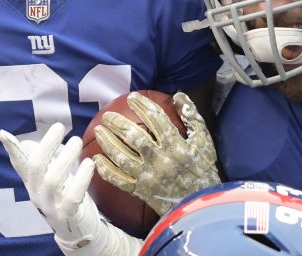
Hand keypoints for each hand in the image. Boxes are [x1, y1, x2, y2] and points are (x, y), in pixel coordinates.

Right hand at [0, 123, 102, 247]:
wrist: (77, 232)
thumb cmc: (64, 198)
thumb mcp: (51, 180)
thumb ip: (45, 162)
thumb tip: (30, 140)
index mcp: (32, 184)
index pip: (19, 165)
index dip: (11, 150)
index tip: (3, 133)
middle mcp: (36, 194)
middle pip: (35, 167)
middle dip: (47, 144)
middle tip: (60, 127)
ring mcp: (50, 206)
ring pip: (52, 180)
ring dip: (66, 158)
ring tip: (77, 141)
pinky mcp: (66, 216)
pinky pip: (72, 197)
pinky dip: (81, 179)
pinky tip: (89, 164)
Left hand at [91, 92, 220, 215]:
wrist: (200, 205)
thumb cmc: (204, 171)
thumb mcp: (205, 142)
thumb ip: (192, 117)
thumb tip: (178, 95)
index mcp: (176, 146)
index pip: (156, 119)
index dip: (142, 105)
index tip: (132, 97)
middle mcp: (160, 160)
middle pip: (133, 137)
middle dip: (117, 123)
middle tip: (107, 115)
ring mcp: (148, 177)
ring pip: (121, 157)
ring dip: (107, 142)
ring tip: (99, 130)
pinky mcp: (141, 191)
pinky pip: (119, 180)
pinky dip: (106, 170)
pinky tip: (97, 159)